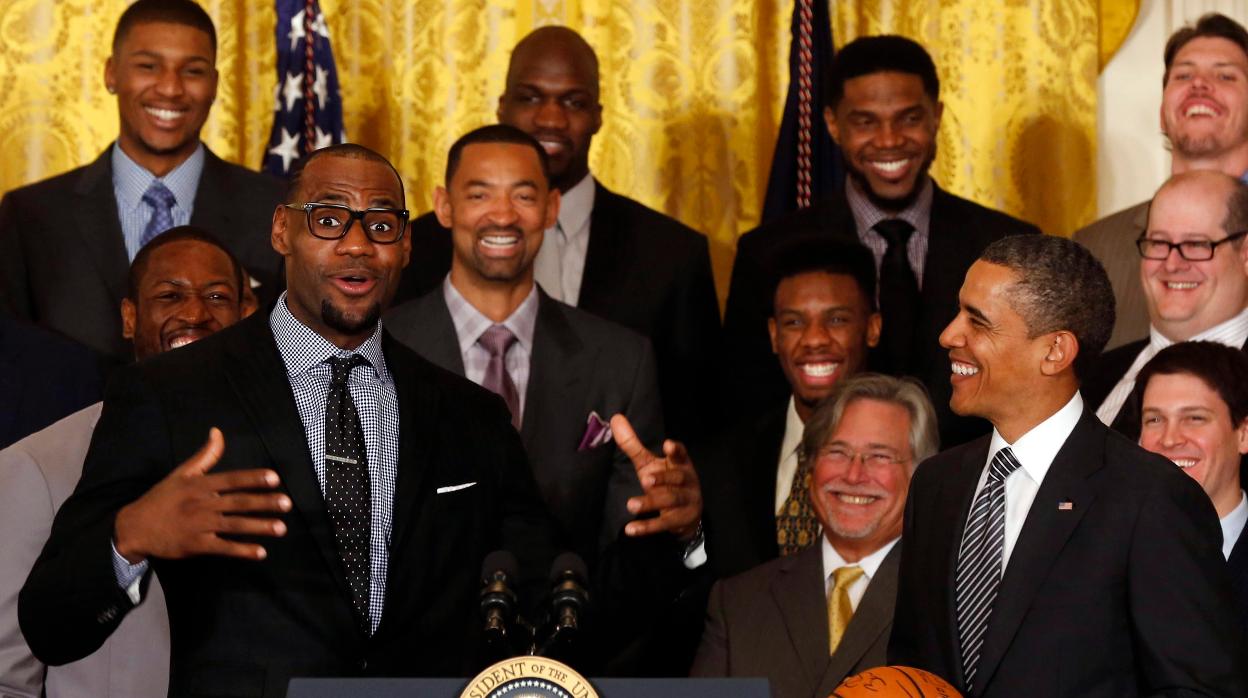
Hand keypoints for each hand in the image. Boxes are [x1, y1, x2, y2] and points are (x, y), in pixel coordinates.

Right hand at [113, 428, 290, 561]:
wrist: (135, 527)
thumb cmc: (162, 498)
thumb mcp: (181, 473)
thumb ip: (204, 456)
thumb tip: (218, 432)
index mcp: (200, 485)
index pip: (232, 480)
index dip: (253, 478)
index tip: (275, 478)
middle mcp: (202, 504)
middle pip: (238, 502)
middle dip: (264, 503)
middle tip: (287, 504)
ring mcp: (199, 525)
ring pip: (234, 525)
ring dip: (259, 527)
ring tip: (281, 528)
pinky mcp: (196, 545)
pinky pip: (223, 548)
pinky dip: (242, 550)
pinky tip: (260, 552)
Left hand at [611, 414, 702, 539]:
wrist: (687, 514)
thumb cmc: (665, 481)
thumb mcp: (649, 463)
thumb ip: (633, 444)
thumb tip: (615, 419)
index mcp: (680, 464)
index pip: (681, 455)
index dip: (676, 450)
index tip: (668, 445)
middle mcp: (686, 482)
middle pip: (676, 479)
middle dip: (662, 479)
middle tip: (646, 479)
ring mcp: (685, 502)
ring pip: (670, 501)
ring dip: (651, 503)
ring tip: (631, 505)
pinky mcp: (679, 521)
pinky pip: (662, 524)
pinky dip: (647, 527)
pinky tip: (630, 530)